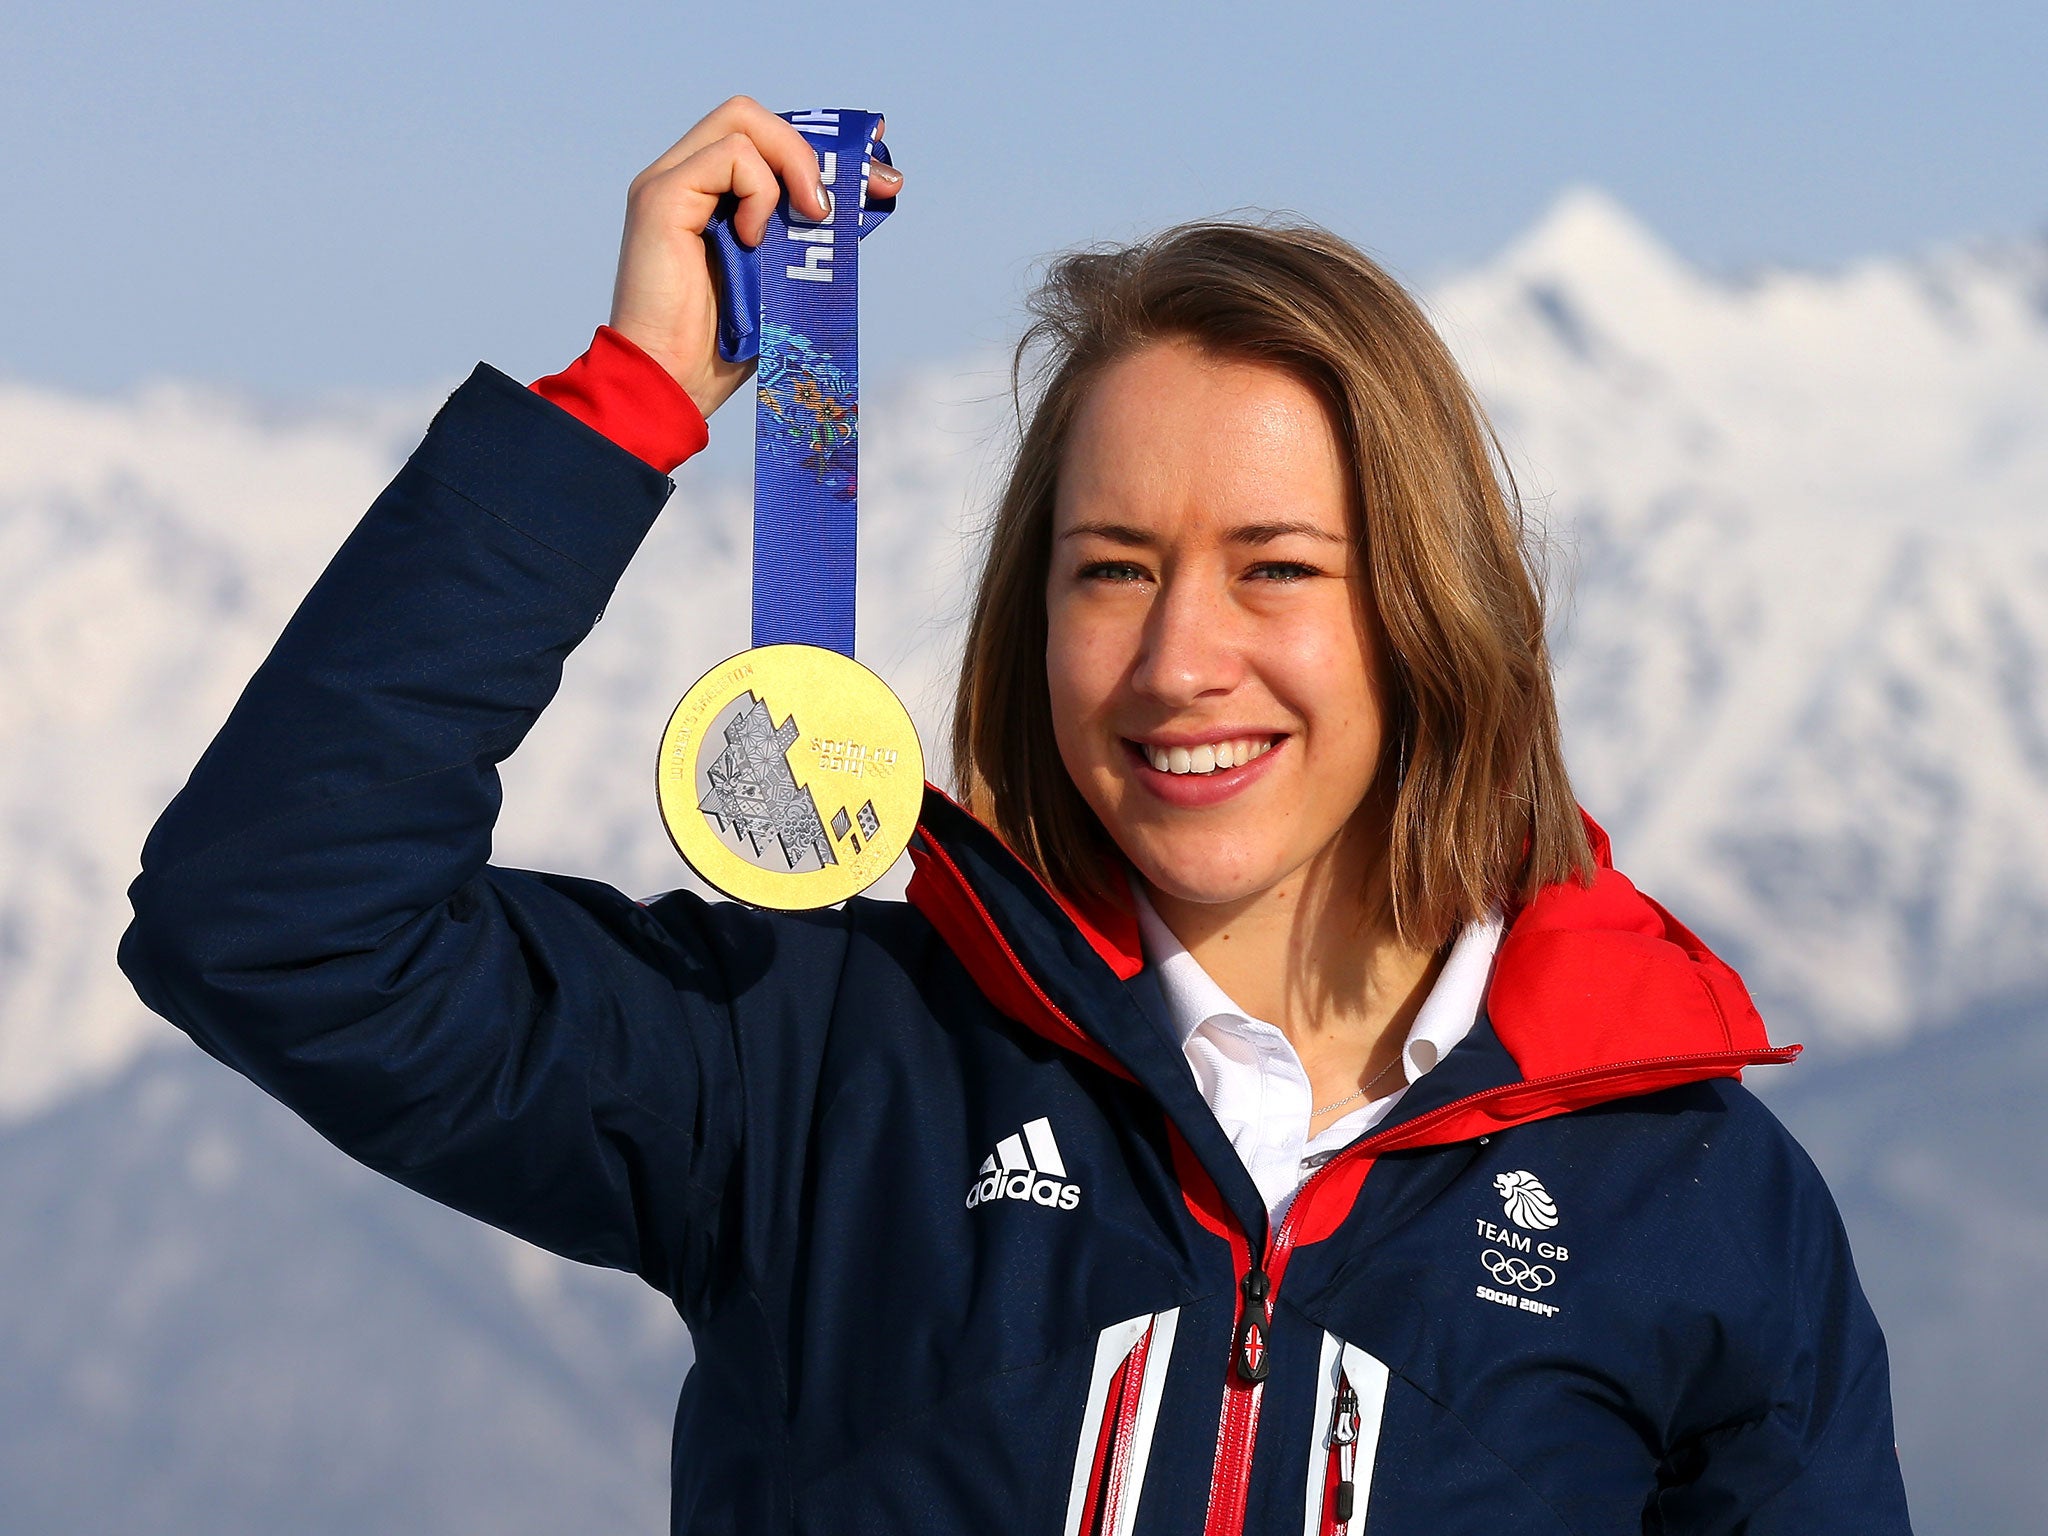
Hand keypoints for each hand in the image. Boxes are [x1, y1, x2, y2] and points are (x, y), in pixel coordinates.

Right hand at [608, 96, 903, 417]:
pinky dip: (759, 191)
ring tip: (802, 223)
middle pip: (753, 116)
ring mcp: (669, 181)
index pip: (767, 140)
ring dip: (791, 167)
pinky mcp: (661, 196)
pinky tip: (753, 240)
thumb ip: (811, 233)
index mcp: (710, 195)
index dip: (827, 152)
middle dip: (812, 152)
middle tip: (836, 209)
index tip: (882, 183)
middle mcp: (685, 177)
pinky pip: (729, 154)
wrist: (672, 384)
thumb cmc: (723, 346)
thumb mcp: (786, 278)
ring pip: (743, 120)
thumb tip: (869, 199)